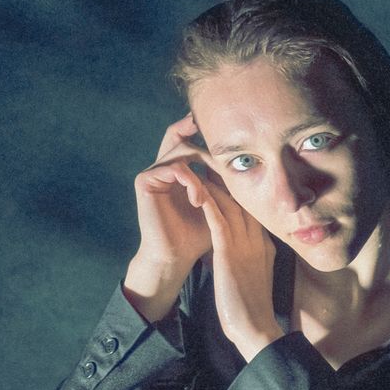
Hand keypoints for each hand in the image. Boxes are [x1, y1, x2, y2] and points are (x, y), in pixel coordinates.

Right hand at [131, 114, 216, 272]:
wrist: (177, 256)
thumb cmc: (199, 234)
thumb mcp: (218, 204)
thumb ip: (224, 182)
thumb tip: (245, 158)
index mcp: (176, 171)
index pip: (188, 141)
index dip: (202, 133)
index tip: (226, 134)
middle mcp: (162, 167)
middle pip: (178, 135)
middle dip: (201, 139)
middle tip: (222, 149)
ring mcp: (152, 172)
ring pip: (182, 151)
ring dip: (202, 169)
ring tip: (209, 194)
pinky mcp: (144, 180)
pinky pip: (174, 168)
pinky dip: (191, 182)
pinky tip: (198, 201)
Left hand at [192, 174, 283, 361]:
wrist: (256, 328)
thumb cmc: (253, 310)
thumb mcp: (256, 278)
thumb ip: (250, 262)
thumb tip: (242, 258)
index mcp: (265, 246)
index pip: (252, 211)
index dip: (239, 193)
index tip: (227, 179)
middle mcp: (257, 240)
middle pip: (244, 201)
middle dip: (228, 181)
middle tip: (212, 162)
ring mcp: (245, 245)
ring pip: (231, 203)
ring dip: (215, 183)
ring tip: (201, 166)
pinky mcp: (229, 252)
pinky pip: (217, 218)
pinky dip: (207, 200)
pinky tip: (196, 186)